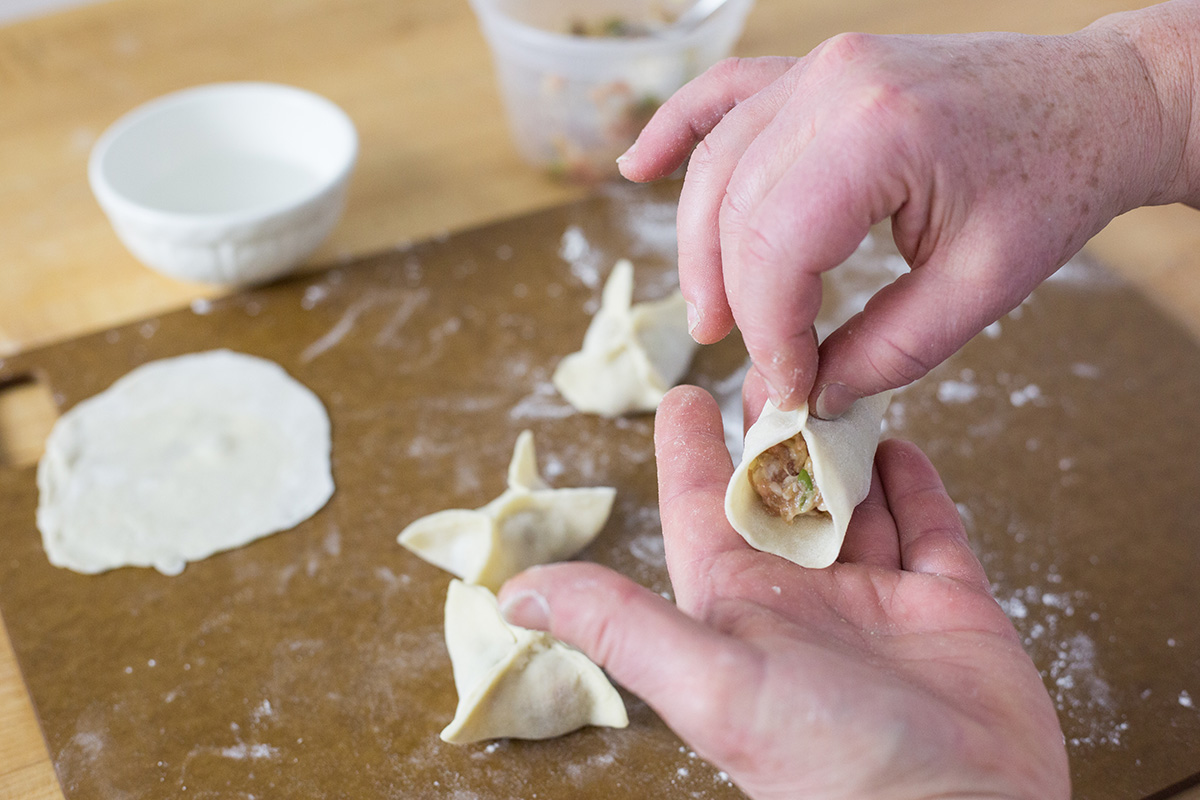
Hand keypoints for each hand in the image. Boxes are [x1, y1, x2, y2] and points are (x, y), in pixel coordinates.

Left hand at [499, 386, 1068, 799]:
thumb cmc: (825, 761)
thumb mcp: (708, 682)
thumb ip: (619, 626)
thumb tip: (513, 594)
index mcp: (738, 606)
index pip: (701, 508)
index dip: (688, 452)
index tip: (681, 395)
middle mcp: (803, 597)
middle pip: (781, 490)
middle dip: (775, 428)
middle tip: (776, 362)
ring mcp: (878, 599)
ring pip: (855, 498)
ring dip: (844, 442)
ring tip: (839, 380)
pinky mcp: (949, 607)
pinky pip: (928, 526)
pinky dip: (914, 482)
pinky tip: (901, 441)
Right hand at [617, 14, 1195, 415]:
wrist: (1096, 101)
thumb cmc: (1054, 183)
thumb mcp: (983, 287)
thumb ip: (888, 348)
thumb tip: (812, 393)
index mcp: (879, 132)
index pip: (776, 250)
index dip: (770, 333)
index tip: (788, 387)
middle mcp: (833, 84)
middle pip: (734, 209)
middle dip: (732, 299)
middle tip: (749, 363)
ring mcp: (820, 66)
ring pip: (717, 163)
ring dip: (699, 244)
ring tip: (708, 313)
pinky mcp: (819, 69)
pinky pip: (725, 95)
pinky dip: (678, 132)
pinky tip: (636, 166)